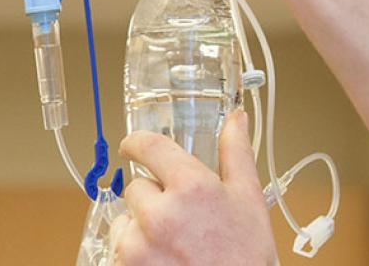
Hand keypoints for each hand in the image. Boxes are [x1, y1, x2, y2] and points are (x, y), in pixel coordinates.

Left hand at [113, 110, 276, 264]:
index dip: (136, 143)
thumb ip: (236, 153)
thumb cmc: (246, 257)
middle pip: (136, 188)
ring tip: (174, 247)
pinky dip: (136, 255)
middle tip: (181, 220)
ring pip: (125, 221)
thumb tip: (236, 118)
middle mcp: (160, 214)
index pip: (148, 146)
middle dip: (153, 200)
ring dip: (141, 229)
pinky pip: (120, 250)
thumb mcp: (248, 200)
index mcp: (192, 187)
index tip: (132, 146)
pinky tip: (165, 261)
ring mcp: (139, 246)